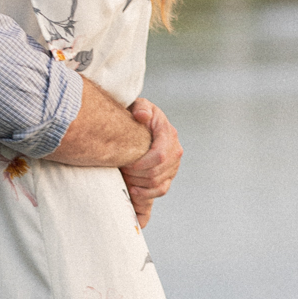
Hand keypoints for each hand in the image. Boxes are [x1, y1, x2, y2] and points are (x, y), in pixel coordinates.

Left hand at [119, 99, 181, 224]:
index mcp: (169, 133)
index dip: (141, 164)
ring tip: (125, 176)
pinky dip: (146, 193)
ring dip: (138, 182)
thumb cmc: (136, 114)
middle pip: (157, 172)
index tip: (125, 163)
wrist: (140, 125)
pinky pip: (161, 190)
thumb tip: (142, 116)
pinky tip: (133, 190)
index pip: (159, 155)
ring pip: (157, 183)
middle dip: (136, 174)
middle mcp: (175, 150)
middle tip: (122, 169)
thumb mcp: (138, 105)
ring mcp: (173, 165)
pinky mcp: (169, 176)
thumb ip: (141, 108)